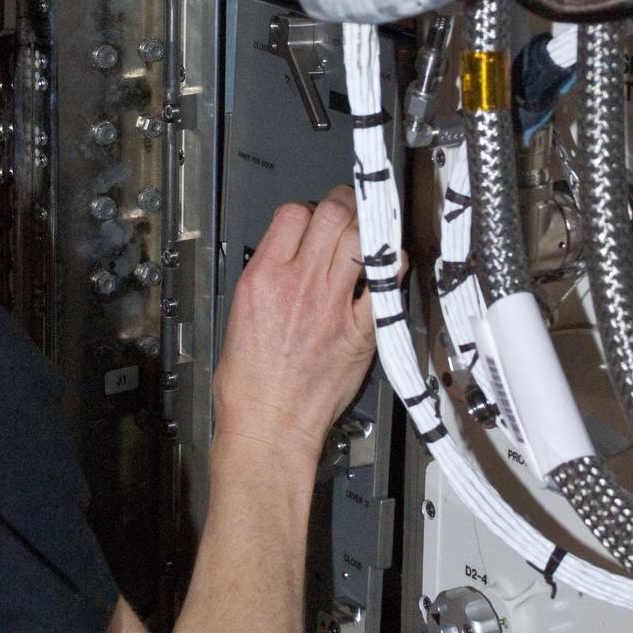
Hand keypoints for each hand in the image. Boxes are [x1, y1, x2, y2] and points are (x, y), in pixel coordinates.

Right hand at [213, 186, 374, 467]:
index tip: (313, 218)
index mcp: (263, 278)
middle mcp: (298, 284)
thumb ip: (267, 279)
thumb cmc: (248, 385)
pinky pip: (386, 284)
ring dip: (367, 228)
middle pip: (332, 215)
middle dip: (343, 204)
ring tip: (368, 230)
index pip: (292, 214)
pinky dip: (392, 268)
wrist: (267, 428)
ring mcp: (332, 305)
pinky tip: (390, 265)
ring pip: (361, 239)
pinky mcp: (360, 331)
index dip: (306, 210)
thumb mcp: (239, 315)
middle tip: (348, 209)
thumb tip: (287, 259)